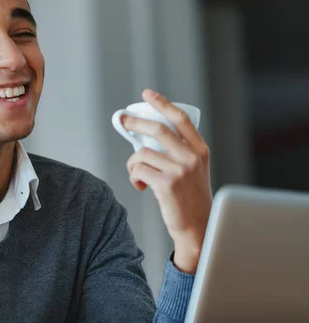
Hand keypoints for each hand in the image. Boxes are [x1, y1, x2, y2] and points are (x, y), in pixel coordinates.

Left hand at [123, 89, 212, 273]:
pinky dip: (134, 177)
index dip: (163, 103)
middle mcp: (192, 158)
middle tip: (122, 121)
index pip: (181, 119)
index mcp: (200, 151)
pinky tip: (141, 186)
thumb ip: (179, 152)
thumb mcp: (194, 170)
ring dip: (133, 163)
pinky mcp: (166, 184)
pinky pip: (138, 170)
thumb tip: (145, 136)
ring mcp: (180, 170)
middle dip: (135, 123)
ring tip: (138, 175)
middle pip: (157, 130)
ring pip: (142, 153)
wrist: (198, 228)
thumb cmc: (190, 198)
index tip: (147, 94)